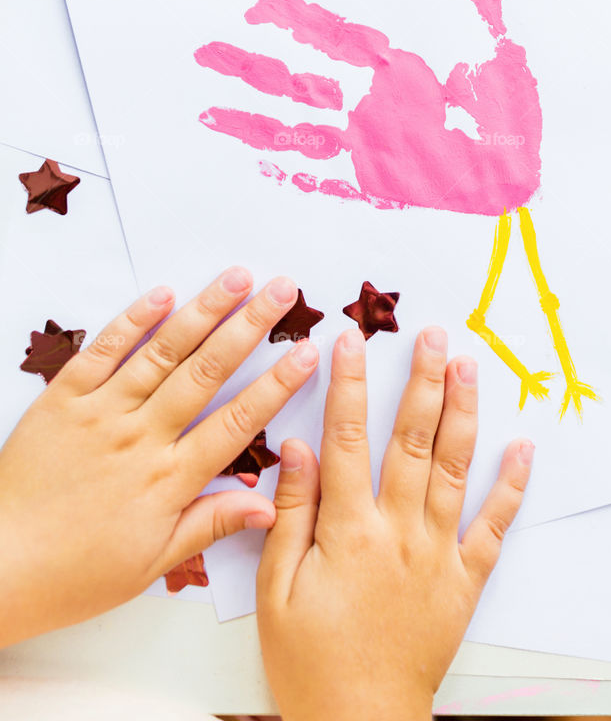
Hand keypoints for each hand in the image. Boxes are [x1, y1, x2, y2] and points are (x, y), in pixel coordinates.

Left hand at [0, 266, 317, 646]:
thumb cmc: (73, 574)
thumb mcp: (150, 564)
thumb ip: (209, 525)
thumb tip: (269, 506)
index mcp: (167, 481)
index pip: (236, 423)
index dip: (276, 385)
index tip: (307, 352)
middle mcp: (140, 438)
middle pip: (207, 372)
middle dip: (251, 327)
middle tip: (284, 290)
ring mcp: (101, 414)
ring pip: (163, 352)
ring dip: (204, 310)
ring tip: (237, 277)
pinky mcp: (62, 401)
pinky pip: (103, 352)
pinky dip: (133, 321)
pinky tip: (162, 294)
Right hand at [257, 326, 532, 720]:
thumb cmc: (310, 662)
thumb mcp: (276, 592)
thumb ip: (289, 516)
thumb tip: (297, 449)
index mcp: (348, 532)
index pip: (347, 439)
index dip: (350, 385)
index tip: (352, 340)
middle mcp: (399, 533)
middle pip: (412, 441)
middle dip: (422, 381)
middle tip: (432, 335)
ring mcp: (438, 555)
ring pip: (455, 469)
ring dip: (464, 413)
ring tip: (469, 366)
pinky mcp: (464, 581)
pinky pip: (493, 527)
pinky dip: (511, 487)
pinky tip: (522, 449)